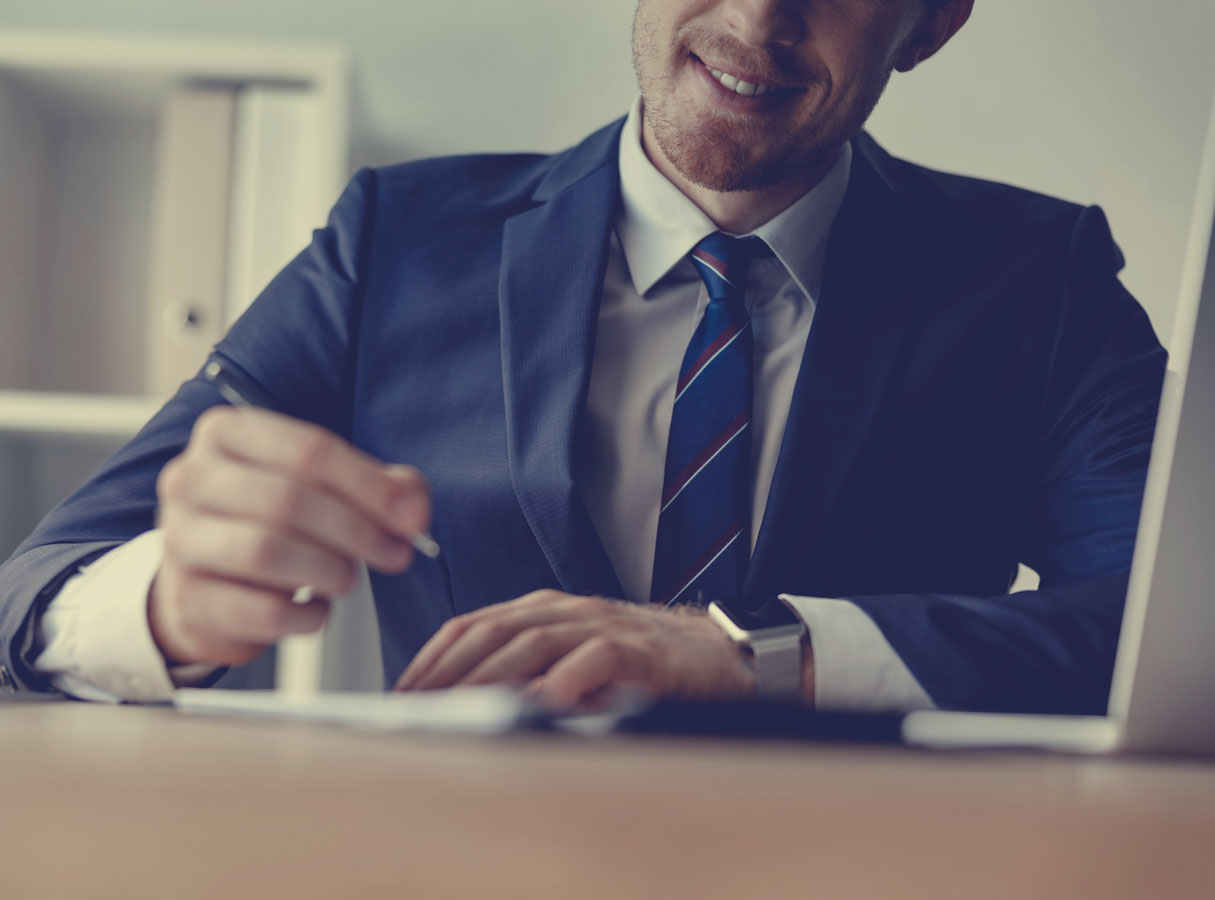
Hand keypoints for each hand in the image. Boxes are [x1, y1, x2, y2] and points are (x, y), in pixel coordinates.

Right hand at [149, 406, 431, 665]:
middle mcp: (191, 479)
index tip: (412, 516)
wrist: (204, 581)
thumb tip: (413, 510)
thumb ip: (380, 486)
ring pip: (267, 551)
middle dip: (357, 530)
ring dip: (330, 570)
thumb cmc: (274, 522)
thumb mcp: (325, 487)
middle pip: (287, 499)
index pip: (309, 450)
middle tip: (394, 553)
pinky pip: (260, 610)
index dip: (369, 485)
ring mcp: (180, 540)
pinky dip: (305, 615)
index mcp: (227, 433)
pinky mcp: (187, 599)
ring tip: (348, 578)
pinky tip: (316, 608)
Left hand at [394, 590, 755, 709]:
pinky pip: (595, 659)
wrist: (719, 652)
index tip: (403, 692)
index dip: (433, 657)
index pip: (474, 624)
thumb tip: (472, 705)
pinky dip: (564, 680)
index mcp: (547, 610)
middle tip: (416, 707)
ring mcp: (604, 626)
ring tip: (457, 708)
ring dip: (488, 677)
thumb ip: (532, 671)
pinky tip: (540, 704)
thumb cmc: (643, 662)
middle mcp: (569, 611)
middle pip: (492, 631)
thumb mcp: (576, 660)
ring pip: (532, 642)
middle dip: (446, 671)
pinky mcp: (640, 651)